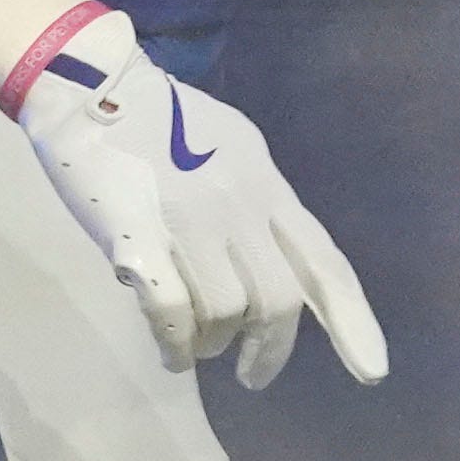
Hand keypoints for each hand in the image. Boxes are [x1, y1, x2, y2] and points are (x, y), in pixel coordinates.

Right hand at [15, 8, 386, 387]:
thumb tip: (279, 267)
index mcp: (264, 182)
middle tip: (253, 374)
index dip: (352, 320)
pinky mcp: (137, 238)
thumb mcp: (233, 149)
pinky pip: (171, 313)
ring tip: (197, 344)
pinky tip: (173, 353)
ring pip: (224, 312)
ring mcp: (187, 220)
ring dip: (212, 343)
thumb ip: (259, 204)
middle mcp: (237, 203)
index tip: (372, 371)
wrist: (87, 86)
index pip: (323, 260)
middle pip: (277, 300)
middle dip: (270, 350)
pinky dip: (176, 345)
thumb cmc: (161, 121)